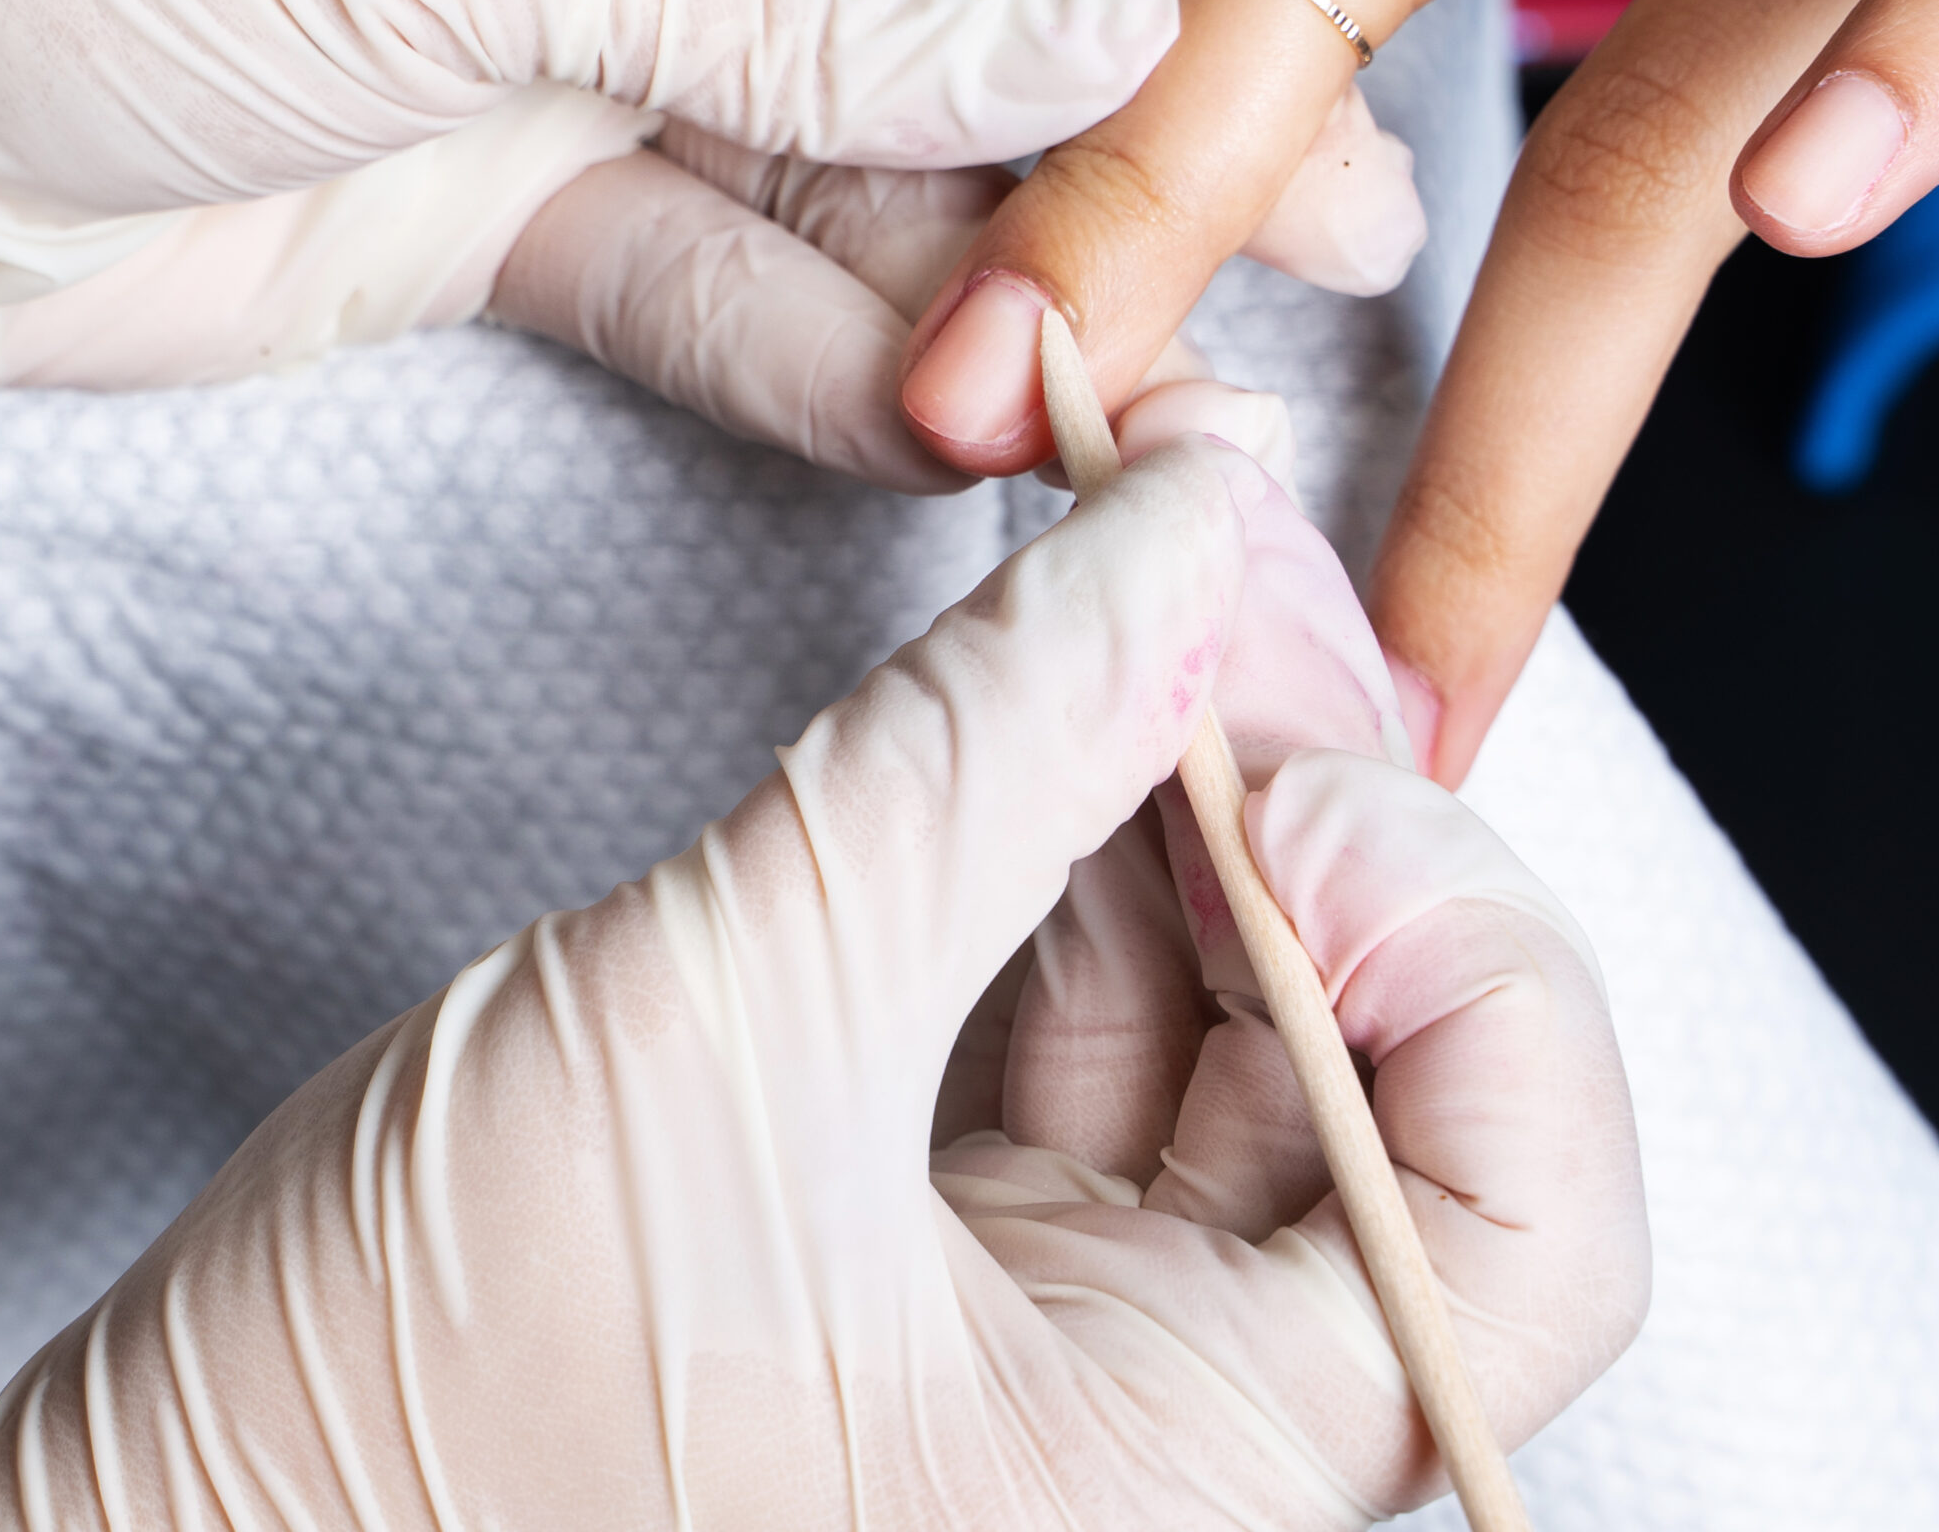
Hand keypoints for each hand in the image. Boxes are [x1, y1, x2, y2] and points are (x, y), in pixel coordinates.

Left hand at [0, 0, 1422, 486]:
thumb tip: (1113, 48)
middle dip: (1163, 91)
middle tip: (1347, 207)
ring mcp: (601, 7)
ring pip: (881, 147)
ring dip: (1020, 264)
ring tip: (1187, 365)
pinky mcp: (526, 190)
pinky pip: (739, 280)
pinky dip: (850, 357)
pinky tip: (979, 423)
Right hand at [0, 422, 1647, 1529]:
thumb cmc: (408, 1402)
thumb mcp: (735, 1011)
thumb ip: (1002, 739)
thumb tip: (1205, 503)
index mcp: (1187, 1487)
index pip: (1530, 1227)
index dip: (1462, 962)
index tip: (1275, 785)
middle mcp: (1168, 1440)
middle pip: (1399, 1091)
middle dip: (1312, 817)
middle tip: (1204, 605)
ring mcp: (1061, 1352)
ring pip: (1234, 1035)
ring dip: (1186, 801)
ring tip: (1122, 611)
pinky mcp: (945, 1268)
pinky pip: (1087, 1036)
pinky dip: (1074, 857)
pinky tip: (1040, 713)